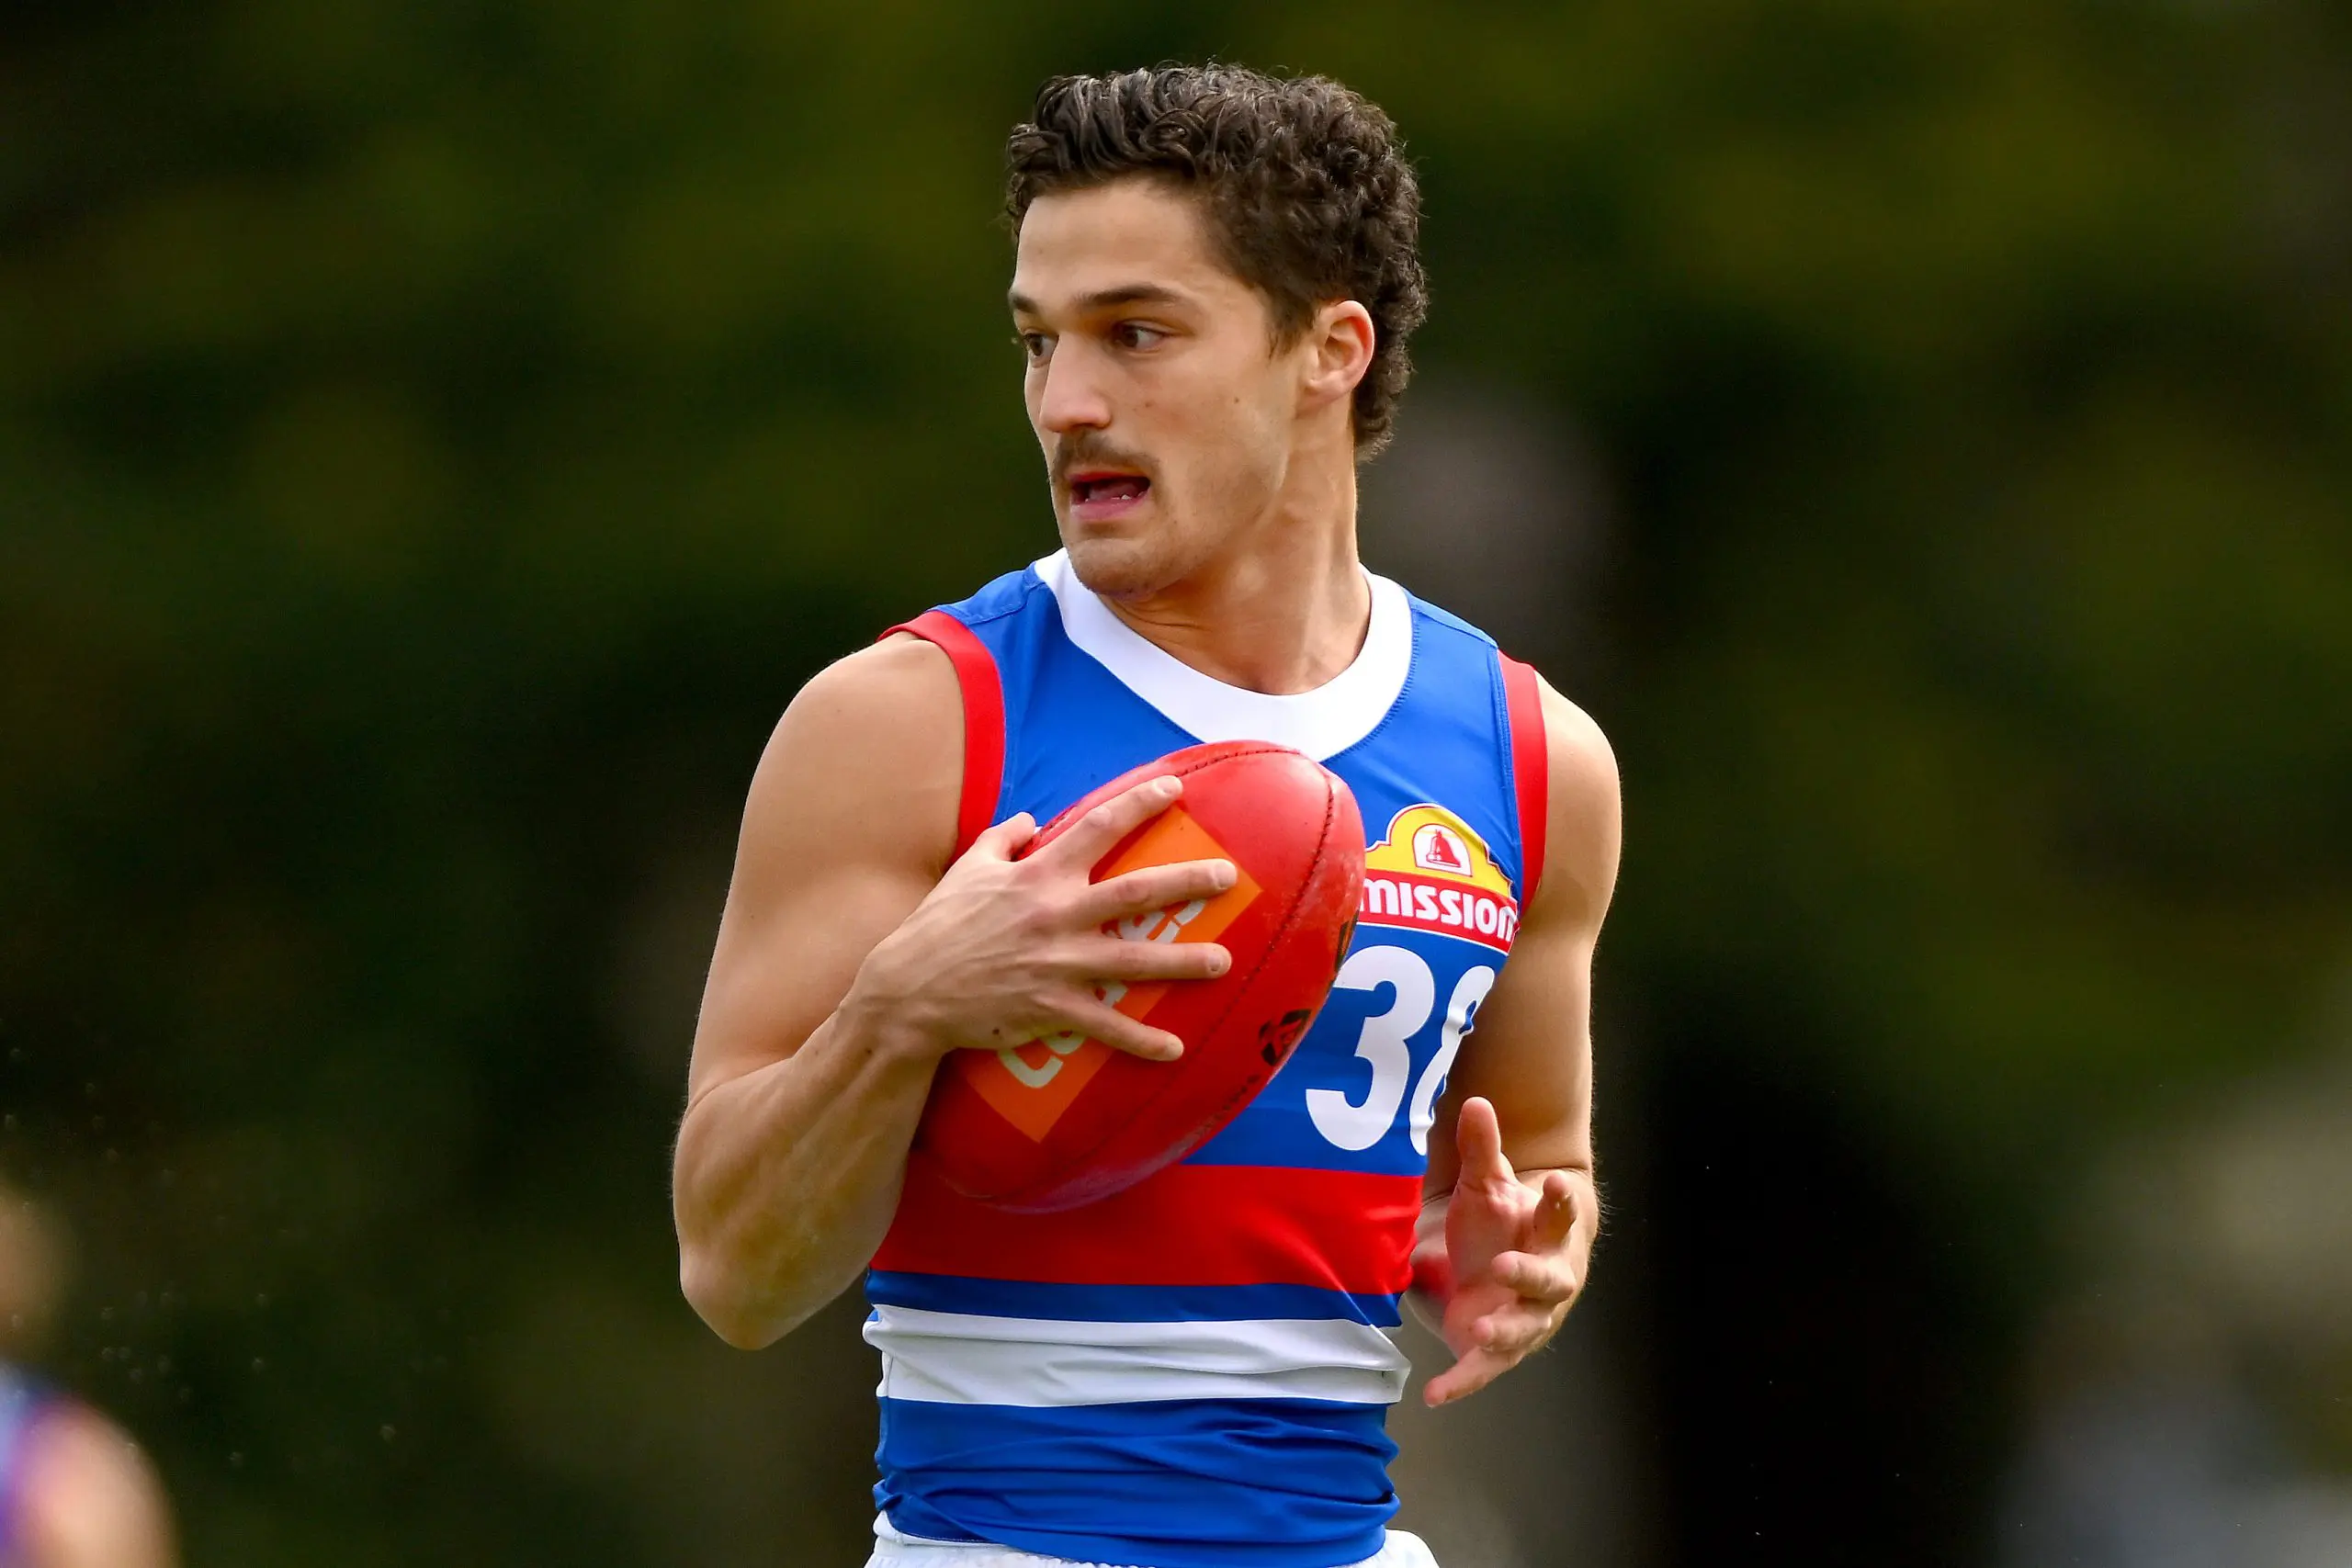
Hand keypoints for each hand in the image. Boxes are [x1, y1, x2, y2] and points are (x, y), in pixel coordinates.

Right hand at [847, 775, 1234, 1063]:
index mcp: (1037, 875)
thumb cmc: (936, 926)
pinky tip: (1175, 1049)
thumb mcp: (966, 870)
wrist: (907, 991)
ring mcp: (1056, 964)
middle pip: (1135, 893)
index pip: (1098, 827)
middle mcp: (1055, 915)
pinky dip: (1141, 1040)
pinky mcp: (1050, 1009)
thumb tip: (1031, 818)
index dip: (1139, 804)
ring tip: (1224, 962)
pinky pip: (1105, 1027)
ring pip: (1133, 962)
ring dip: (1182, 963)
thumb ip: (1002, 838)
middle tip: (1228, 877)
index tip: (1175, 790)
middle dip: (1187, 883)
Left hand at [1413, 1096, 1586, 1406]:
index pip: (1560, 1215)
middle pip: (1549, 1280)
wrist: (1494, 1266)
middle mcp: (1542, 1279)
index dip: (1560, 1202)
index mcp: (1545, 1233)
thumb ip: (1481, 1148)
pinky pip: (1480, 1371)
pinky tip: (1435, 1396)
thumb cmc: (1497, 1221)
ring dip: (1504, 1330)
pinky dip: (1460, 1384)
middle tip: (1509, 1264)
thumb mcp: (1486, 1184)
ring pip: (1522, 1329)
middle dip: (1532, 1273)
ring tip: (1482, 1329)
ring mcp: (1522, 1318)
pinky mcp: (1495, 1350)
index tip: (1555, 1183)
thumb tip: (1475, 1100)